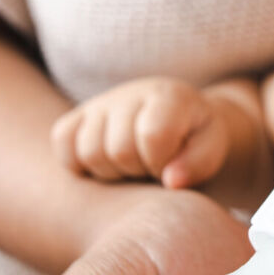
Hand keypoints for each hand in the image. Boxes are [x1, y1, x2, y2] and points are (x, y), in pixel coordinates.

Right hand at [51, 77, 233, 188]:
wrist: (176, 121)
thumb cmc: (194, 138)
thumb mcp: (211, 148)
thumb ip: (198, 163)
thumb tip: (171, 181)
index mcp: (169, 96)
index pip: (152, 136)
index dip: (160, 163)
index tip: (170, 166)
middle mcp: (130, 93)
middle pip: (118, 150)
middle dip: (137, 170)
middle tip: (151, 167)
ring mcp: (100, 103)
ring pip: (88, 152)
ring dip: (111, 171)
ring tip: (132, 165)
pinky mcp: (78, 115)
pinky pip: (62, 141)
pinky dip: (78, 161)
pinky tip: (106, 163)